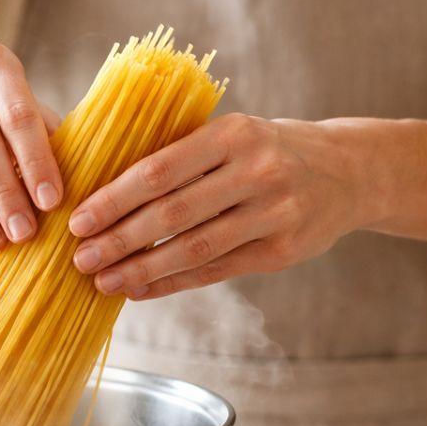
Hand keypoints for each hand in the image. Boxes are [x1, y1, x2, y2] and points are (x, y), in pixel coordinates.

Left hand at [68, 114, 363, 298]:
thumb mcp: (231, 136)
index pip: (160, 170)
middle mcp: (257, 171)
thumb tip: (101, 191)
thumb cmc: (267, 151)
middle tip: (79, 258)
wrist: (349, 171)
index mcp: (233, 134)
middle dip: (119, 239)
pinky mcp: (282, 251)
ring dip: (141, 270)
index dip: (114, 199)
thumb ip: (179, 157)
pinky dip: (171, 283)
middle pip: (173, 214)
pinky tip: (138, 291)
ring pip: (194, 249)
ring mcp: (274, 213)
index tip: (77, 220)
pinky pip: (215, 271)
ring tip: (102, 282)